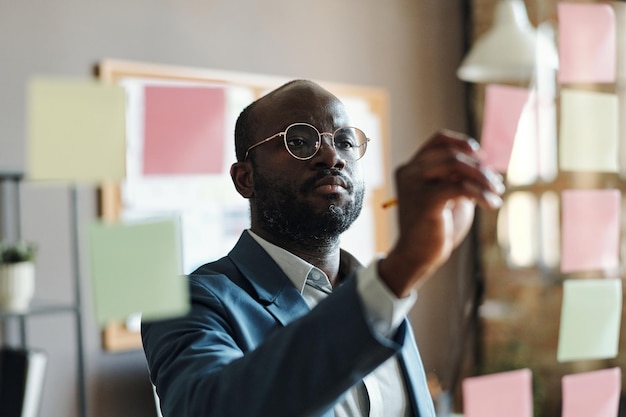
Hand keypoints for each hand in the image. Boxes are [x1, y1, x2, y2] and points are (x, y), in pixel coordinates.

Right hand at [379, 129, 504, 296]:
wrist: (418, 257)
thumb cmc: (434, 228)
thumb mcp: (448, 196)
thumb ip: (458, 177)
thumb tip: (484, 162)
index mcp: (411, 168)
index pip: (438, 140)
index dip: (462, 142)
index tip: (482, 156)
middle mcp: (409, 172)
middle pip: (451, 153)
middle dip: (479, 166)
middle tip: (496, 184)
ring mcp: (414, 184)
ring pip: (455, 164)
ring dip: (482, 177)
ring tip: (497, 192)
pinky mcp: (425, 200)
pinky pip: (460, 186)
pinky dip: (481, 193)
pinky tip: (492, 204)